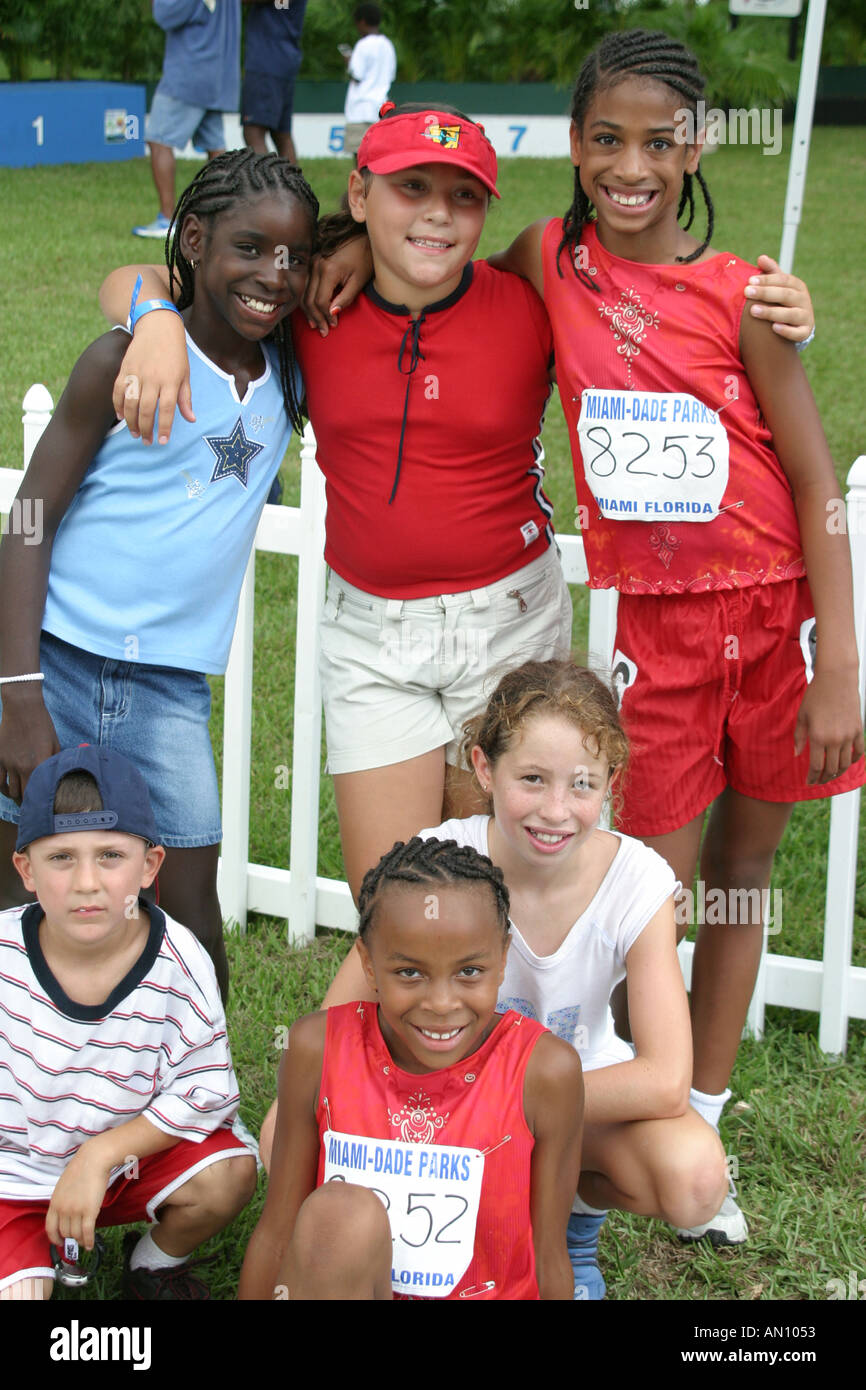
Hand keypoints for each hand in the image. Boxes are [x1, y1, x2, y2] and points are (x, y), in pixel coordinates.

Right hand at [0, 697, 59, 802]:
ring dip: (15, 797)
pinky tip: (6, 791)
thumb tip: (58, 774)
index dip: (41, 801)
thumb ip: (55, 762)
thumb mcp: (55, 743)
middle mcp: (22, 767)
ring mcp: (8, 763)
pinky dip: (2, 788)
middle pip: (23, 795)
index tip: (43, 806)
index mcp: (39, 765)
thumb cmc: (42, 724)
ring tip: (20, 800)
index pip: (39, 792)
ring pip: (9, 790)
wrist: (23, 708)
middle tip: (32, 807)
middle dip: (28, 803)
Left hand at [45, 1144, 111, 1250]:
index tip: (60, 1242)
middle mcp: (62, 1209)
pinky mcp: (89, 1211)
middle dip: (71, 1238)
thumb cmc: (81, 1169)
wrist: (93, 1160)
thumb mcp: (63, 1186)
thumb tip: (66, 1215)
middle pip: (65, 1232)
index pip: (50, 1228)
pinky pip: (87, 1232)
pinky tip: (91, 1245)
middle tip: (77, 1240)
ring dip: (81, 1240)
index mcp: (54, 1203)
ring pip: (76, 1234)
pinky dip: (89, 1241)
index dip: (55, 1238)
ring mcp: (75, 1211)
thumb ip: (62, 1201)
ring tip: (85, 1241)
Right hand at [111, 312, 193, 445]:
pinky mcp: (124, 369)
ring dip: (131, 421)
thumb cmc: (175, 353)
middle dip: (146, 429)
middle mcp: (152, 377)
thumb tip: (191, 419)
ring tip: (135, 433)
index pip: (167, 409)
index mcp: (170, 380)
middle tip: (147, 441)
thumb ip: (185, 398)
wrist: (157, 327)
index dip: (165, 427)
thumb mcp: (185, 374)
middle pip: (147, 409)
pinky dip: (117, 405)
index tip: (163, 441)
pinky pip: (118, 391)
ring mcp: (136, 373)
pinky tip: (120, 417)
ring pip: (130, 403)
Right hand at [302, 237, 372, 334]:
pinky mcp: (312, 262)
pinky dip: (308, 299)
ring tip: (316, 324)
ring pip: (304, 293)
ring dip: (309, 311)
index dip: (326, 316)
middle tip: (324, 331)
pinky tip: (312, 311)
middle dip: (316, 318)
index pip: (321, 301)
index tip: (334, 325)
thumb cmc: (364, 257)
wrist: (361, 236)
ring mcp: (312, 262)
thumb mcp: (359, 280)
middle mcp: (316, 265)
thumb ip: (346, 298)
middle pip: (309, 299)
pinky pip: (305, 285)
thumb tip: (332, 313)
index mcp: (328, 270)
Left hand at [744, 255, 814, 341]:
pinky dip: (787, 331)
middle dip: (765, 293)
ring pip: (790, 314)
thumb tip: (761, 258)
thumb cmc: (783, 301)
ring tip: (753, 310)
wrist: (799, 324)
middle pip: (785, 295)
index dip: (767, 279)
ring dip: (771, 312)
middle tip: (747, 292)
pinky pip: (797, 333)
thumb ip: (771, 273)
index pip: (783, 279)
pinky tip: (774, 328)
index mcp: (797, 286)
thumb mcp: (779, 286)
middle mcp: (803, 299)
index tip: (750, 280)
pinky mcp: (805, 332)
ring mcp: (805, 316)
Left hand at [794, 669, 864, 783]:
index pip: (815, 766)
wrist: (837, 679)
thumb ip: (799, 737)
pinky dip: (854, 760)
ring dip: (838, 773)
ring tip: (831, 775)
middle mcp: (834, 739)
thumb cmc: (816, 696)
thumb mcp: (802, 716)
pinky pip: (859, 751)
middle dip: (824, 778)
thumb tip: (797, 754)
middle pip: (831, 769)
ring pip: (845, 763)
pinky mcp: (858, 730)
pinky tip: (847, 763)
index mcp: (818, 737)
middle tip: (819, 781)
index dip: (812, 777)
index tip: (809, 782)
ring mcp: (849, 736)